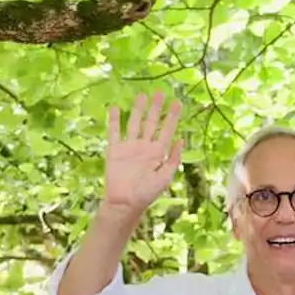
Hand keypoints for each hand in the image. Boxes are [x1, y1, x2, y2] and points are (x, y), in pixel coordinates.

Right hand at [103, 91, 183, 213]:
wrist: (125, 202)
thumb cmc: (147, 192)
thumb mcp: (166, 176)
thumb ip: (173, 158)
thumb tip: (181, 140)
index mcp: (158, 152)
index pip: (167, 130)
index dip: (172, 117)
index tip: (177, 103)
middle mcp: (144, 146)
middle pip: (151, 123)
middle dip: (156, 108)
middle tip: (160, 93)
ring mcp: (129, 147)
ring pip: (134, 123)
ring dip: (137, 110)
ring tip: (141, 95)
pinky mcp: (115, 150)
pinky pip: (114, 132)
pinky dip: (114, 120)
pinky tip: (115, 108)